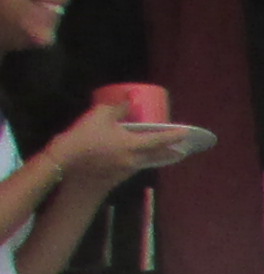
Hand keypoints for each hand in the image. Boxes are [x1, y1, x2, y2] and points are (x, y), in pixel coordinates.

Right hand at [46, 102, 171, 181]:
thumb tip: (132, 98)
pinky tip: (137, 159)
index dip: (174, 135)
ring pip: (147, 163)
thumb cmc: (84, 138)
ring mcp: (125, 170)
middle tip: (183, 150)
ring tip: (165, 154)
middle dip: (171, 152)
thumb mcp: (100, 116)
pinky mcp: (116, 176)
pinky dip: (141, 161)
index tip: (187, 132)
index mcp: (133, 145)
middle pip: (158, 156)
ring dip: (158, 158)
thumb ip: (119, 107)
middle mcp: (134, 160)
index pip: (160, 140)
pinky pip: (135, 167)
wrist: (66, 165)